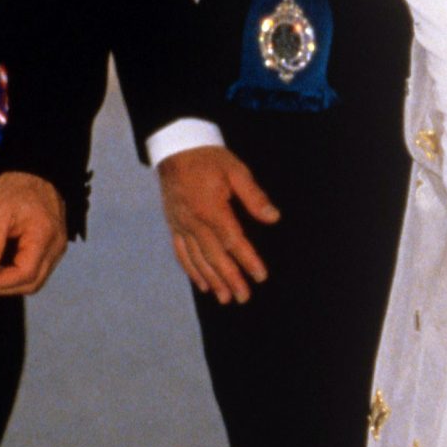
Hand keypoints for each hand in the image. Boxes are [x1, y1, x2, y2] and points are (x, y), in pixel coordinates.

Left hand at [0, 171, 67, 296]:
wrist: (35, 171)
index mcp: (44, 237)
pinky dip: (18, 272)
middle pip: (32, 283)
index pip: (25, 274)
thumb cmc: (16, 187)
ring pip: (36, 280)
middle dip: (4, 285)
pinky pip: (38, 269)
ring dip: (11, 281)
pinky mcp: (53, 247)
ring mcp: (57, 248)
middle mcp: (56, 247)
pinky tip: (2, 262)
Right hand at [159, 145, 278, 304]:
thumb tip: (273, 217)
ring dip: (212, 280)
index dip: (247, 260)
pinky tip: (202, 284)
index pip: (233, 240)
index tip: (260, 276)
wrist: (175, 149)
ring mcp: (180, 225)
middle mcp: (193, 221)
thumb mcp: (236, 171)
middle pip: (214, 256)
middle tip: (244, 297)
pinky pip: (181, 253)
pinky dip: (191, 271)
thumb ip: (254, 196)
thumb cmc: (209, 159)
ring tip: (226, 298)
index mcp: (211, 208)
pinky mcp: (173, 225)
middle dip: (230, 278)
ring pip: (197, 259)